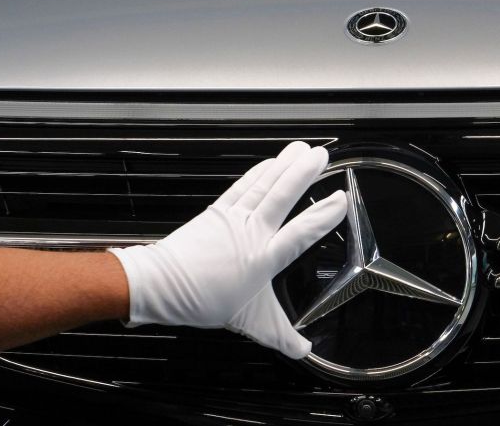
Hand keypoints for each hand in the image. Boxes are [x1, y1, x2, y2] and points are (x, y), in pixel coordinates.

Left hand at [108, 141, 345, 358]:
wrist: (159, 286)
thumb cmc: (201, 301)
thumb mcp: (249, 323)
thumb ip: (281, 336)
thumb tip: (304, 350)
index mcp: (262, 260)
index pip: (299, 235)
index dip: (321, 217)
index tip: (341, 200)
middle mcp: (251, 235)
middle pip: (281, 198)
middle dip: (303, 175)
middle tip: (322, 156)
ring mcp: (233, 219)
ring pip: (264, 187)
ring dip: (284, 166)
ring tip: (302, 149)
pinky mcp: (218, 211)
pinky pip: (243, 187)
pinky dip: (259, 172)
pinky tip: (271, 162)